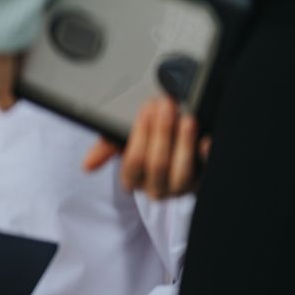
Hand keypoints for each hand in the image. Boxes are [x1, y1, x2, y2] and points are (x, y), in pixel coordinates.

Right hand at [82, 96, 209, 198]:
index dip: (140, 134)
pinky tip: (205, 141)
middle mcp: (155, 189)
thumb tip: (87, 166)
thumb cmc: (146, 144)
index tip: (146, 111)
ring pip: (181, 172)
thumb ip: (105, 148)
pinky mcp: (203, 184)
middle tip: (166, 105)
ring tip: (186, 118)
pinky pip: (207, 174)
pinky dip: (206, 157)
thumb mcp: (122, 143)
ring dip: (183, 143)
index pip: (133, 161)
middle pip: (157, 164)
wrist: (176, 150)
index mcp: (133, 180)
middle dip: (161, 132)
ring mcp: (180, 189)